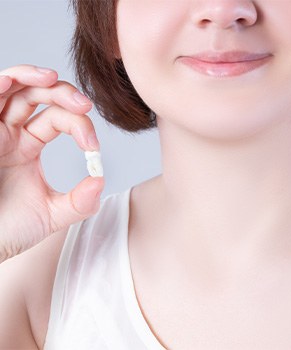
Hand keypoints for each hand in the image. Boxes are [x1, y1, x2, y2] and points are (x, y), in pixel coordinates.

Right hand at [0, 64, 104, 261]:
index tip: (93, 146)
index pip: (57, 119)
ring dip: (30, 77)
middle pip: (36, 96)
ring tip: (51, 77)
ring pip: (10, 89)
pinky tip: (11, 82)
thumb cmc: (8, 230)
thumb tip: (101, 180)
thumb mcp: (51, 215)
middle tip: (84, 105)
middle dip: (62, 94)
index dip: (79, 125)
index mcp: (27, 146)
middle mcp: (9, 134)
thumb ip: (80, 202)